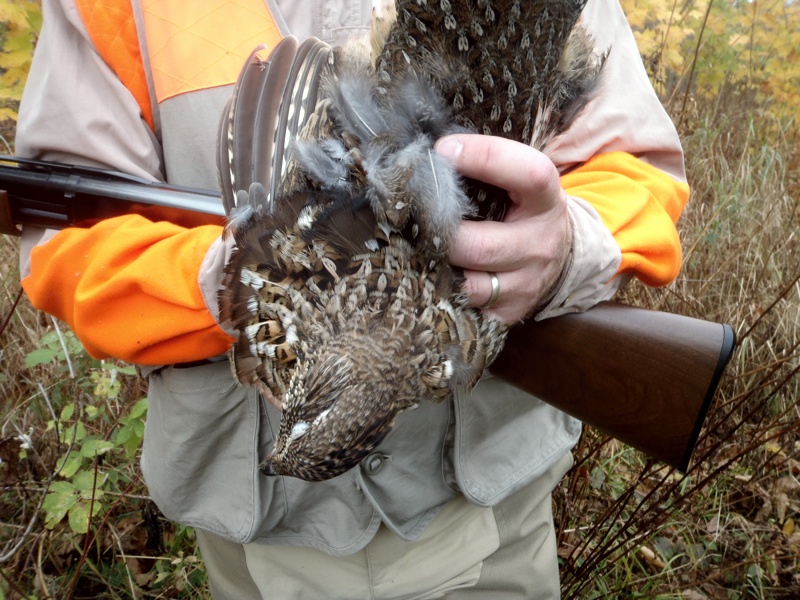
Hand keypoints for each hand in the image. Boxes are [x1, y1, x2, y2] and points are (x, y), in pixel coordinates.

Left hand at [435, 134, 571, 322]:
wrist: (560, 257)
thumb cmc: (523, 210)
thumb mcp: (521, 184)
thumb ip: (487, 168)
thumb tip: (428, 152)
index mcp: (546, 200)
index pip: (528, 174)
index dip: (485, 158)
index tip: (443, 151)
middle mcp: (540, 245)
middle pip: (480, 246)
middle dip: (440, 233)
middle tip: (416, 218)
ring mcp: (526, 284)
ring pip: (467, 286)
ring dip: (437, 268)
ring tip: (421, 251)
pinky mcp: (510, 313)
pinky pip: (466, 309)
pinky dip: (444, 294)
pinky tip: (436, 278)